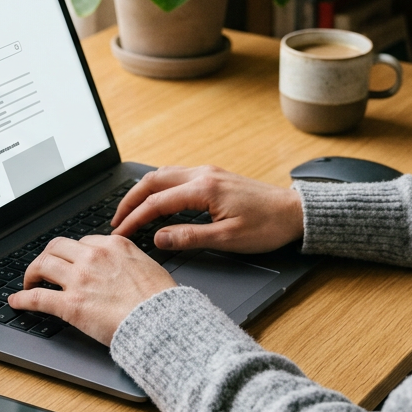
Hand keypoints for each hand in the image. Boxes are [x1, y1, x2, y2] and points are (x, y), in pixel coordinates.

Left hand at [7, 234, 175, 345]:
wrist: (162, 322)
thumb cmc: (162, 301)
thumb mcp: (149, 266)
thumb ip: (129, 261)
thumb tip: (123, 268)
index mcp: (114, 246)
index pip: (84, 241)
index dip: (74, 253)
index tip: (70, 262)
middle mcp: (93, 257)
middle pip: (57, 247)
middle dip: (47, 257)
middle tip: (43, 268)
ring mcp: (79, 280)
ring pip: (43, 265)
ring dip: (32, 273)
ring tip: (29, 283)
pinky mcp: (70, 305)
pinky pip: (38, 297)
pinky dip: (23, 299)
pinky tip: (17, 302)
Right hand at [112, 165, 303, 253]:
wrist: (295, 212)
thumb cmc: (267, 226)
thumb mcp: (228, 239)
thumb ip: (189, 237)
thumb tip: (158, 238)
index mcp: (204, 189)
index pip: (157, 203)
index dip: (134, 219)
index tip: (120, 233)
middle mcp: (203, 174)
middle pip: (153, 181)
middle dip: (130, 200)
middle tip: (116, 220)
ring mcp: (208, 172)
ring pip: (164, 175)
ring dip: (143, 191)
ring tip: (130, 211)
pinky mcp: (214, 176)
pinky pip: (177, 176)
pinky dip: (158, 187)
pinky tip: (156, 200)